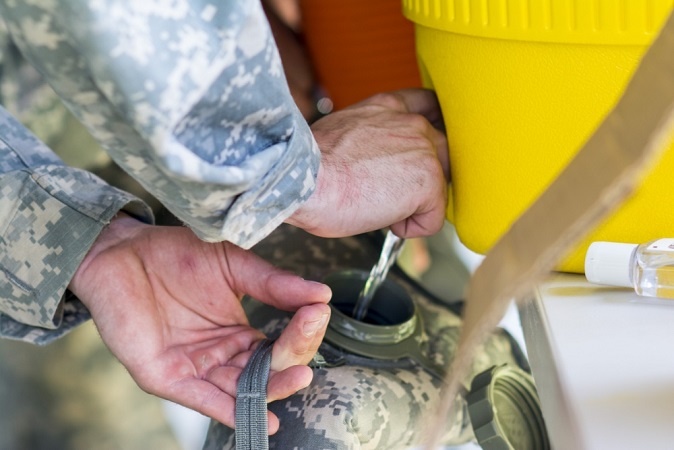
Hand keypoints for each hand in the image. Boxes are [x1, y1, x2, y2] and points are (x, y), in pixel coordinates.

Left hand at [68, 214, 330, 432]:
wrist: (122, 250)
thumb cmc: (177, 254)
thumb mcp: (234, 265)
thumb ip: (273, 284)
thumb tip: (321, 294)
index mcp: (240, 333)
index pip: (281, 345)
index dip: (302, 331)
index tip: (318, 310)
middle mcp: (222, 356)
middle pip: (268, 371)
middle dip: (293, 357)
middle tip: (310, 329)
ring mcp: (196, 368)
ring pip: (242, 389)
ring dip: (272, 386)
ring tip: (299, 376)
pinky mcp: (167, 376)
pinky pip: (202, 398)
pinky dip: (231, 409)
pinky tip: (262, 416)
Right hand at [287, 88, 449, 238]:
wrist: (305, 178)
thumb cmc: (311, 165)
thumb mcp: (341, 133)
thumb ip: (369, 137)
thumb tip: (371, 161)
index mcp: (388, 107)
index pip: (427, 105)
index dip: (427, 134)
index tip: (416, 154)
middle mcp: (412, 123)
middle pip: (441, 153)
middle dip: (420, 178)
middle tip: (384, 192)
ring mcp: (425, 151)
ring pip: (437, 187)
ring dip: (412, 204)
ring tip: (377, 205)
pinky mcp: (429, 182)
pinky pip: (432, 219)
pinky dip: (409, 228)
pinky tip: (380, 218)